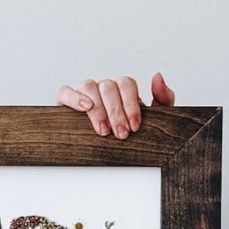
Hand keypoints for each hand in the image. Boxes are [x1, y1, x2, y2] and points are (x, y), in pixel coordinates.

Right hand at [56, 72, 175, 136]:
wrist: (111, 151)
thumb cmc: (129, 134)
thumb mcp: (153, 119)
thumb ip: (163, 98)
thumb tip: (157, 76)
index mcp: (122, 89)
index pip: (126, 84)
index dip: (130, 104)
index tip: (134, 126)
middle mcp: (103, 88)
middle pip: (108, 86)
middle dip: (116, 113)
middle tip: (121, 134)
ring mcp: (85, 93)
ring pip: (89, 86)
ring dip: (98, 109)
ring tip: (103, 130)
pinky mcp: (66, 100)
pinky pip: (65, 91)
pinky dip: (74, 98)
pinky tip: (84, 109)